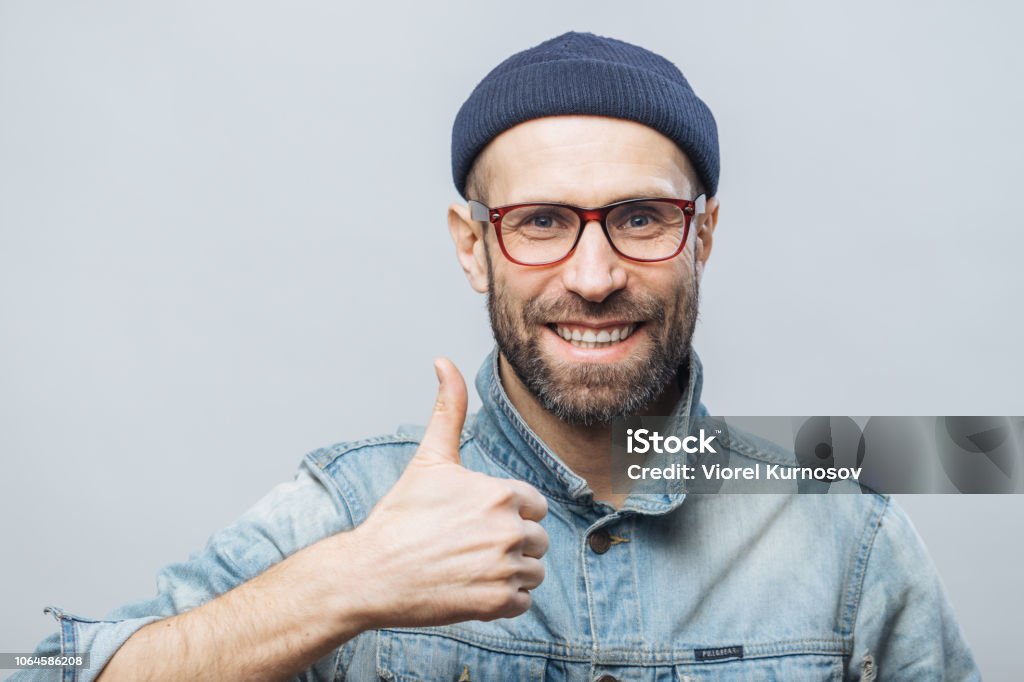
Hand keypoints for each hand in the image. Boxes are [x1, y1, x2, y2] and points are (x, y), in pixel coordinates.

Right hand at [350, 357, 548, 626]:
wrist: (370, 572)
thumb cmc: (400, 515)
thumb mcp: (429, 458)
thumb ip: (449, 409)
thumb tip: (444, 361)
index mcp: (502, 493)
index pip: (534, 505)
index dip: (509, 512)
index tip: (476, 520)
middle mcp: (510, 530)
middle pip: (538, 540)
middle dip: (511, 543)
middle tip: (470, 546)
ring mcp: (504, 569)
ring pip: (533, 572)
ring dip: (509, 572)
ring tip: (470, 567)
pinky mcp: (496, 605)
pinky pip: (522, 602)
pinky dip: (502, 601)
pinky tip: (470, 588)